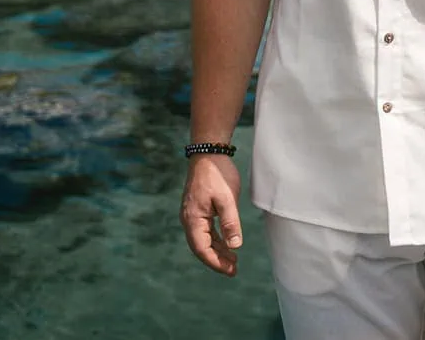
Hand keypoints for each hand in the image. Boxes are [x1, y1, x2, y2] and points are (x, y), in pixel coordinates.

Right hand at [180, 154, 243, 276]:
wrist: (209, 152)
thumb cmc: (218, 174)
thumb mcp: (227, 199)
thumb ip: (230, 223)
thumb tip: (235, 246)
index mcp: (193, 218)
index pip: (202, 248)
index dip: (215, 262)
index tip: (229, 271)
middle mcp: (189, 219)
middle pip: (201, 247)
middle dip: (217, 260)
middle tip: (234, 271)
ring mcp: (193, 214)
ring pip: (204, 240)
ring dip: (218, 251)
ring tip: (233, 261)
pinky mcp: (199, 210)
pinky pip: (206, 230)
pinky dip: (217, 239)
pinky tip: (228, 245)